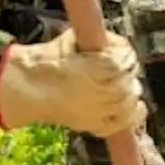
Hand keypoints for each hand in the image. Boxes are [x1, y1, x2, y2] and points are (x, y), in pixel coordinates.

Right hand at [0, 28, 145, 136]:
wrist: (28, 87)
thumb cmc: (48, 61)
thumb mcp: (72, 40)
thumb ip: (97, 40)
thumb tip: (114, 43)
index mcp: (102, 65)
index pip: (127, 58)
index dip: (124, 53)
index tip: (119, 52)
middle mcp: (106, 89)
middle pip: (129, 80)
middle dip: (125, 73)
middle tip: (116, 69)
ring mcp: (102, 109)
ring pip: (129, 100)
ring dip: (128, 92)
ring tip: (120, 86)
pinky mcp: (97, 124)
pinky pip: (123, 123)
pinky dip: (133, 116)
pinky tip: (136, 108)